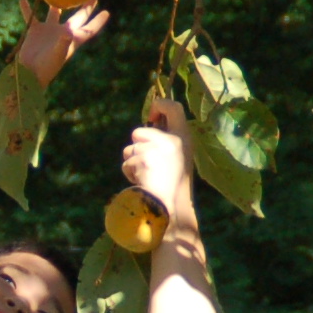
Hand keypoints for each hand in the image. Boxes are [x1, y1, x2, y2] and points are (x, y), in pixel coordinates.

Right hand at [13, 0, 109, 86]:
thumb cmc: (47, 67)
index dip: (98, 21)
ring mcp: (49, 31)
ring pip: (55, 13)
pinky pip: (31, 17)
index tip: (107, 12)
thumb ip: (63, 42)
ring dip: (57, 4)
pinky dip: (27, 9)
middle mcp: (63, 33)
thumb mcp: (57, 54)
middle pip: (77, 17)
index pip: (89, 29)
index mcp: (73, 38)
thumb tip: (67, 31)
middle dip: (85, 7)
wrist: (29, 73)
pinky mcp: (35, 31)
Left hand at [122, 98, 194, 216]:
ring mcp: (158, 148)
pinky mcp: (144, 158)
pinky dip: (130, 172)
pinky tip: (143, 182)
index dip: (159, 105)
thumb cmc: (172, 187)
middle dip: (137, 146)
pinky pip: (127, 162)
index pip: (174, 107)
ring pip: (130, 148)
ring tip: (147, 177)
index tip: (151, 115)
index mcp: (184, 138)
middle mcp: (173, 140)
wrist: (171, 208)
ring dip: (133, 162)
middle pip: (139, 131)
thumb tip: (147, 126)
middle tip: (148, 166)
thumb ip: (165, 142)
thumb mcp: (176, 159)